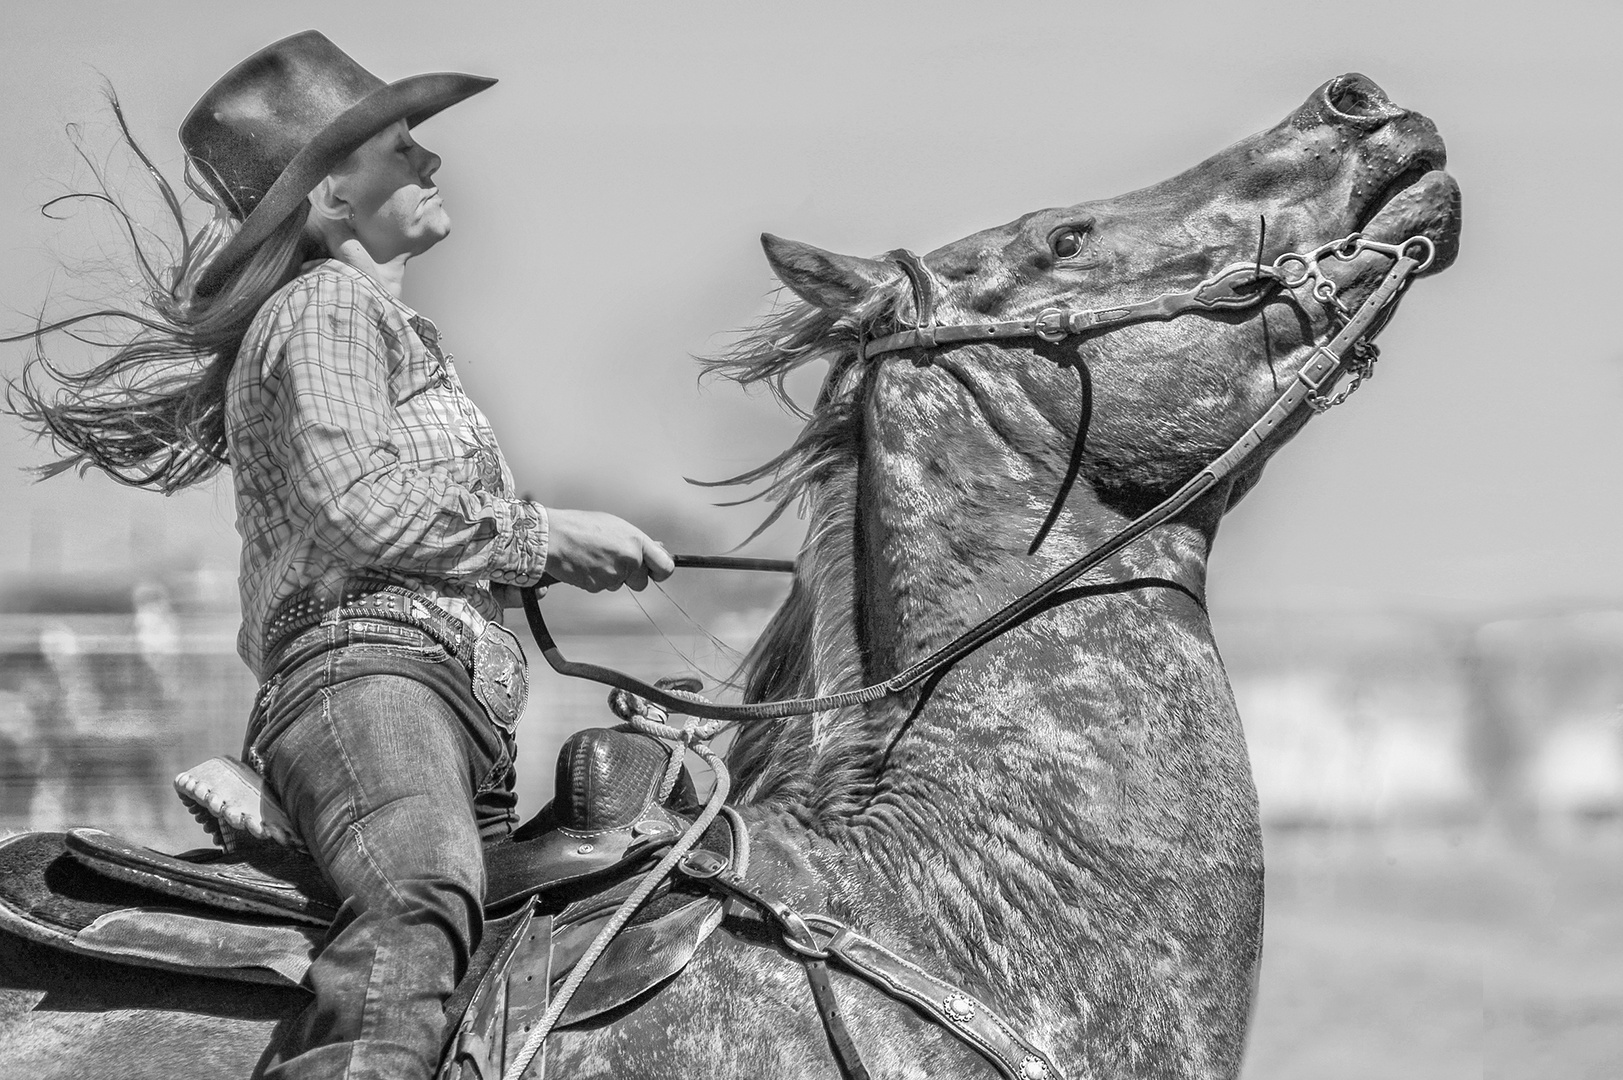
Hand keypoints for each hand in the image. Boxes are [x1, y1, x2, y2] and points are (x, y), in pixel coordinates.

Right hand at [542, 509, 674, 592]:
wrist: (553, 537)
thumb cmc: (580, 527)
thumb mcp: (615, 526)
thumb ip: (636, 542)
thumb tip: (654, 551)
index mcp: (636, 542)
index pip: (665, 566)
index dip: (662, 572)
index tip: (658, 573)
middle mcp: (629, 559)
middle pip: (641, 581)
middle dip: (630, 576)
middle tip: (613, 560)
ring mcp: (613, 575)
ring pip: (619, 584)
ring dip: (610, 576)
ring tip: (594, 557)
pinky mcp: (597, 586)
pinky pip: (602, 587)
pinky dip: (595, 579)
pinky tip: (586, 564)